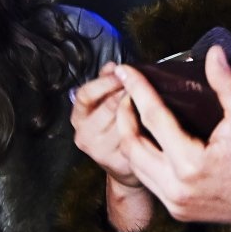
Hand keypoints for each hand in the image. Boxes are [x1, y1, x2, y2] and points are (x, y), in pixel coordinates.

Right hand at [71, 63, 140, 187]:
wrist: (121, 165)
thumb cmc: (113, 127)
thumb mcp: (103, 103)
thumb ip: (106, 83)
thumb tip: (112, 66)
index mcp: (79, 116)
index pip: (85, 95)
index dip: (104, 82)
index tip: (121, 72)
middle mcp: (84, 135)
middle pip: (107, 107)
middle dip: (126, 92)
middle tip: (141, 83)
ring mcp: (99, 151)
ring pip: (123, 122)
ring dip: (137, 108)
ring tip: (149, 98)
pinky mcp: (117, 162)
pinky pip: (134, 138)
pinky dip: (144, 126)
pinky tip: (152, 119)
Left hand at [113, 46, 230, 231]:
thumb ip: (227, 85)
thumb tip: (214, 53)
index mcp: (191, 164)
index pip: (153, 118)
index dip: (138, 90)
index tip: (126, 71)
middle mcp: (176, 187)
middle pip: (132, 144)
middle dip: (124, 114)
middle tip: (127, 92)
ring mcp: (174, 202)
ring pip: (134, 164)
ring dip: (129, 136)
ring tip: (133, 112)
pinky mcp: (175, 209)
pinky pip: (147, 178)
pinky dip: (141, 156)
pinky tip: (148, 139)